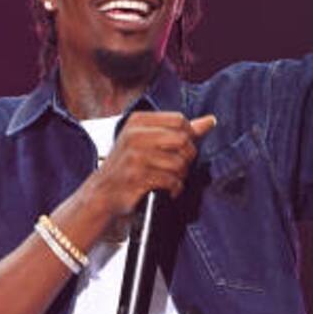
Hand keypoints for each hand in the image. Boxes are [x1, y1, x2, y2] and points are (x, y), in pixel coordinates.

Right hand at [89, 111, 216, 215]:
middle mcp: (134, 135)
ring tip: (171, 180)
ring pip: (179, 163)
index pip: (179, 120)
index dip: (189, 136)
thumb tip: (210, 120)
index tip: (182, 149)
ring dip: (180, 176)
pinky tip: (167, 190)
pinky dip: (174, 188)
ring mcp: (134, 157)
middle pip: (183, 140)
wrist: (102, 193)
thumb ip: (180, 130)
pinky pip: (171, 180)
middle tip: (178, 167)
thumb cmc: (129, 166)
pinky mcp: (136, 178)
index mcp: (137, 121)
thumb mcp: (149, 142)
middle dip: (187, 157)